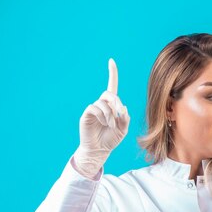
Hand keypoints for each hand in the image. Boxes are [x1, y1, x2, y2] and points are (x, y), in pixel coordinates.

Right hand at [73, 58, 130, 178]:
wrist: (99, 151)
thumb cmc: (111, 139)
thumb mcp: (123, 129)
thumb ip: (125, 118)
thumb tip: (123, 107)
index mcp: (112, 106)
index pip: (112, 86)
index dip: (112, 74)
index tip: (111, 61)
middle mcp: (101, 105)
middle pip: (109, 93)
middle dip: (116, 102)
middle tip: (119, 115)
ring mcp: (93, 109)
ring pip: (103, 103)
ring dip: (110, 114)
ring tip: (110, 125)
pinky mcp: (86, 115)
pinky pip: (94, 108)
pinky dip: (102, 116)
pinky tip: (104, 124)